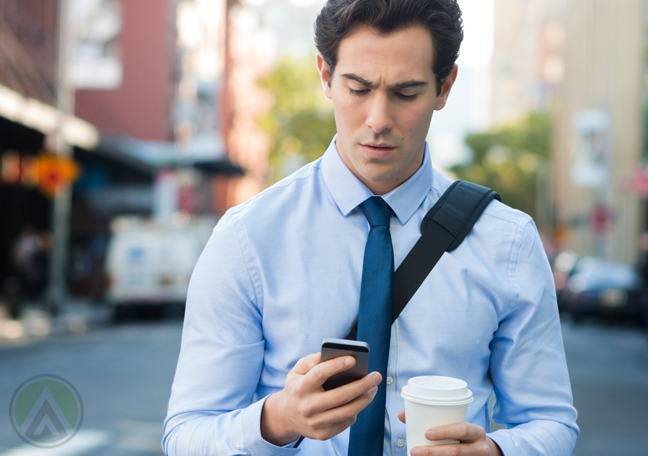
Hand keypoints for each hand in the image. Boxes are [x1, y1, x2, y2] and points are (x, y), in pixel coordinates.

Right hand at [261, 352, 381, 445]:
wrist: (286, 417)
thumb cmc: (297, 388)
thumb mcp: (296, 371)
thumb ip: (309, 361)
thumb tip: (323, 356)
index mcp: (300, 388)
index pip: (320, 374)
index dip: (337, 365)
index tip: (353, 359)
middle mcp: (307, 407)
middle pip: (340, 396)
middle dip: (362, 385)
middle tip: (376, 376)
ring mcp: (315, 423)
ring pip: (347, 411)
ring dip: (365, 399)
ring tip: (374, 388)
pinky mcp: (323, 434)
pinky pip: (346, 422)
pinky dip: (356, 410)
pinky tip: (361, 401)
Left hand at [398, 410, 502, 455]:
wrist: (484, 451)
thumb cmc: (463, 435)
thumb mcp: (455, 426)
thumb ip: (432, 419)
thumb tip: (402, 414)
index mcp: (476, 432)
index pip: (462, 429)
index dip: (445, 431)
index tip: (427, 433)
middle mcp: (480, 448)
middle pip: (456, 451)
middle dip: (433, 452)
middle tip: (415, 451)